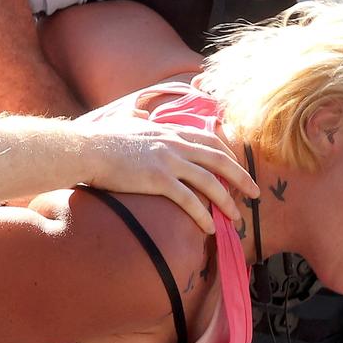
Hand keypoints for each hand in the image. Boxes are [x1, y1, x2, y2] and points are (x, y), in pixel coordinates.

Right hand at [81, 119, 258, 235]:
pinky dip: (203, 215)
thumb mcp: (126, 118)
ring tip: (237, 218)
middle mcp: (174, 143)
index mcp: (169, 130)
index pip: (209, 140)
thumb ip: (140, 116)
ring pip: (210, 181)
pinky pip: (189, 199)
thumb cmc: (101, 138)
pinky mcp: (158, 179)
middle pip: (219, 159)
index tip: (238, 168)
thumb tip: (142, 113)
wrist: (87, 148)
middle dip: (241, 177)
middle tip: (255, 193)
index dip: (228, 154)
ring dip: (227, 201)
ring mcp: (168, 160)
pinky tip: (209, 228)